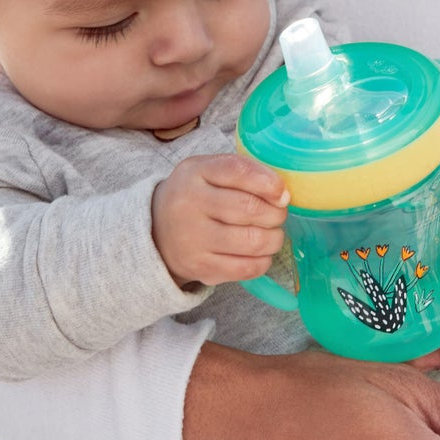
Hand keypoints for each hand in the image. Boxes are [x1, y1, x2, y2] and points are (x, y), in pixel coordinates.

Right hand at [152, 154, 288, 286]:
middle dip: (276, 213)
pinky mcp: (201, 268)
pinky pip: (246, 268)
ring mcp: (193, 239)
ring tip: (272, 233)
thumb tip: (282, 194)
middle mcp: (189, 204)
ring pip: (253, 241)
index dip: (267, 182)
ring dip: (274, 238)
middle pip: (249, 208)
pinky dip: (263, 260)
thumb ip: (243, 172)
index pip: (237, 171)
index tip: (282, 192)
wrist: (157, 231)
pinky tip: (260, 253)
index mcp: (195, 173)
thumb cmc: (195, 195)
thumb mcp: (208, 170)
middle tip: (278, 214)